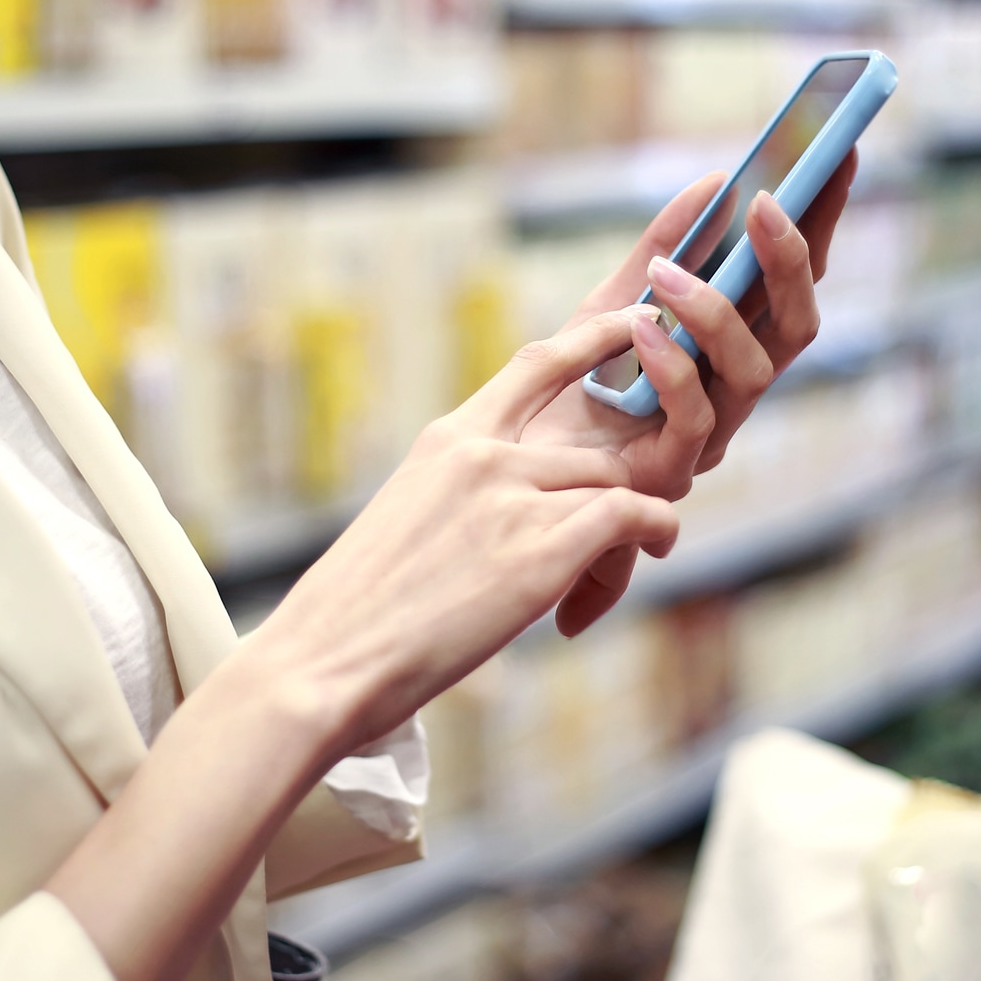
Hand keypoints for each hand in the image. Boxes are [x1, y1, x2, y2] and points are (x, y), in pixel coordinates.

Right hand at [247, 306, 680, 754]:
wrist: (324, 659)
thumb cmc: (355, 612)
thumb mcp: (404, 522)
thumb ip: (458, 499)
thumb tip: (497, 519)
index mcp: (444, 442)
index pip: (533, 366)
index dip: (593, 338)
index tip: (635, 320)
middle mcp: (481, 455)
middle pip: (591, 444)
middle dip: (622, 477)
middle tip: (640, 505)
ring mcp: (511, 498)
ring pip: (614, 480)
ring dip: (636, 515)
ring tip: (639, 547)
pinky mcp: (542, 550)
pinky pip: (633, 514)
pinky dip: (656, 528)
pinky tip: (656, 545)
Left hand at [523, 149, 856, 635]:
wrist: (502, 467)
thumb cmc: (561, 387)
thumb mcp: (607, 303)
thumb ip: (660, 247)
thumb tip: (712, 182)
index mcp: (731, 351)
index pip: (792, 283)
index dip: (820, 225)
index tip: (838, 154)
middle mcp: (734, 394)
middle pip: (799, 326)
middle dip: (792, 260)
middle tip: (766, 201)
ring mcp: (709, 436)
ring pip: (757, 372)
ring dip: (719, 313)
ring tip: (670, 272)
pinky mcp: (671, 472)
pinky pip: (696, 417)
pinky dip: (674, 366)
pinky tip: (640, 326)